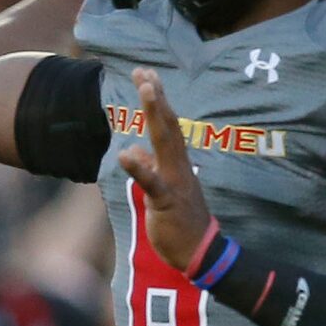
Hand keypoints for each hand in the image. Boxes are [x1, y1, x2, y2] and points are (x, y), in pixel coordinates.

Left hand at [117, 68, 210, 271]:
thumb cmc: (182, 223)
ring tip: (146, 89)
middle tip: (146, 72)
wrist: (200, 253)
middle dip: (157, 97)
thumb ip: (150, 169)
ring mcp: (174, 182)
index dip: (158, 100)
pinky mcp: (166, 201)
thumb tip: (135, 151)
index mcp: (177, 165)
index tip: (147, 75)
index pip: (167, 126)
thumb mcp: (162, 191)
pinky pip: (152, 182)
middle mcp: (178, 167)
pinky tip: (125, 155)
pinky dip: (139, 168)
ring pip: (164, 142)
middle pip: (168, 125)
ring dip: (155, 114)